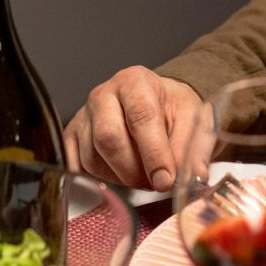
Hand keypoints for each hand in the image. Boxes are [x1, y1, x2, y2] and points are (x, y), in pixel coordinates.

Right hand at [64, 66, 200, 191]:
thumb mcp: (194, 119)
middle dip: (134, 169)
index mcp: (136, 81)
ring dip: (120, 178)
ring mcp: (83, 116)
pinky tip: (122, 175)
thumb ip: (194, 146)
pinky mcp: (70, 138)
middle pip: (108, 138)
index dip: (154, 152)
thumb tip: (195, 176)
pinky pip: (77, 168)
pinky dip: (101, 180)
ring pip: (92, 158)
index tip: (166, 179)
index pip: (141, 116)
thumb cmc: (173, 109)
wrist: (157, 104)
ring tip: (144, 177)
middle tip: (155, 183)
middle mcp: (103, 95)